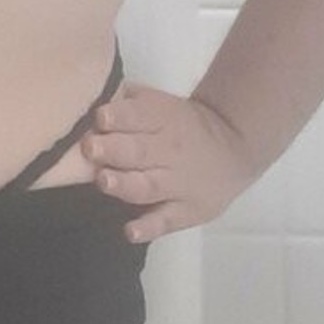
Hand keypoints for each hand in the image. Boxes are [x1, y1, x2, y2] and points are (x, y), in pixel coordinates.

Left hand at [80, 79, 257, 244]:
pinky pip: (166, 221)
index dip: (118, 117)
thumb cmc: (180, 123)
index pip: (139, 116)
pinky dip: (149, 228)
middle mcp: (169, 151)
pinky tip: (130, 232)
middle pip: (138, 151)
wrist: (234, 148)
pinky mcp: (186, 212)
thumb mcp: (160, 102)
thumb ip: (127, 99)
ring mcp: (178, 184)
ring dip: (124, 185)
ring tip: (104, 181)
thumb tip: (88, 91)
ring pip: (147, 186)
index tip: (99, 117)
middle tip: (90, 148)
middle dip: (113, 149)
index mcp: (162, 119)